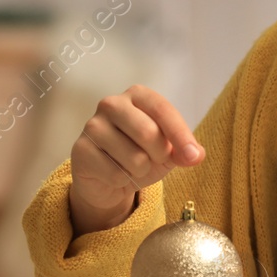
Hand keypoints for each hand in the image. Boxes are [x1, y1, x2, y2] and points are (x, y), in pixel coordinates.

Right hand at [69, 84, 203, 234]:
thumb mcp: (169, 151)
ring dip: (140, 171)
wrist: (109, 180)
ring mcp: (92, 125)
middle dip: (159, 155)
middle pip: (148, 132)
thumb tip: (195, 155)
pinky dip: (122, 181)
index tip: (193, 156)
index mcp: (137, 95)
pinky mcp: (80, 150)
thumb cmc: (142, 155)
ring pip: (134, 158)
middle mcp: (111, 104)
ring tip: (131, 167)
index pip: (163, 110)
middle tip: (153, 159)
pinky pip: (115, 174)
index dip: (181, 134)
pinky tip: (114, 174)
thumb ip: (184, 150)